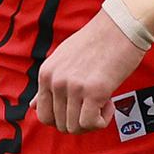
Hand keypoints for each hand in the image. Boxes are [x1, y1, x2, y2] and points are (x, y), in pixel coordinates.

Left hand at [30, 9, 145, 133]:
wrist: (120, 25)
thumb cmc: (96, 41)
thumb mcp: (63, 58)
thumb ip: (49, 83)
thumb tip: (32, 106)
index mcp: (46, 73)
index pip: (43, 115)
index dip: (62, 119)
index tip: (78, 108)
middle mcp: (56, 80)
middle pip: (60, 124)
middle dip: (79, 121)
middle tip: (93, 105)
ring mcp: (73, 86)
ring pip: (75, 128)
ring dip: (92, 121)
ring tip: (102, 101)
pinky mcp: (94, 90)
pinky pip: (91, 123)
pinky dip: (102, 121)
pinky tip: (109, 103)